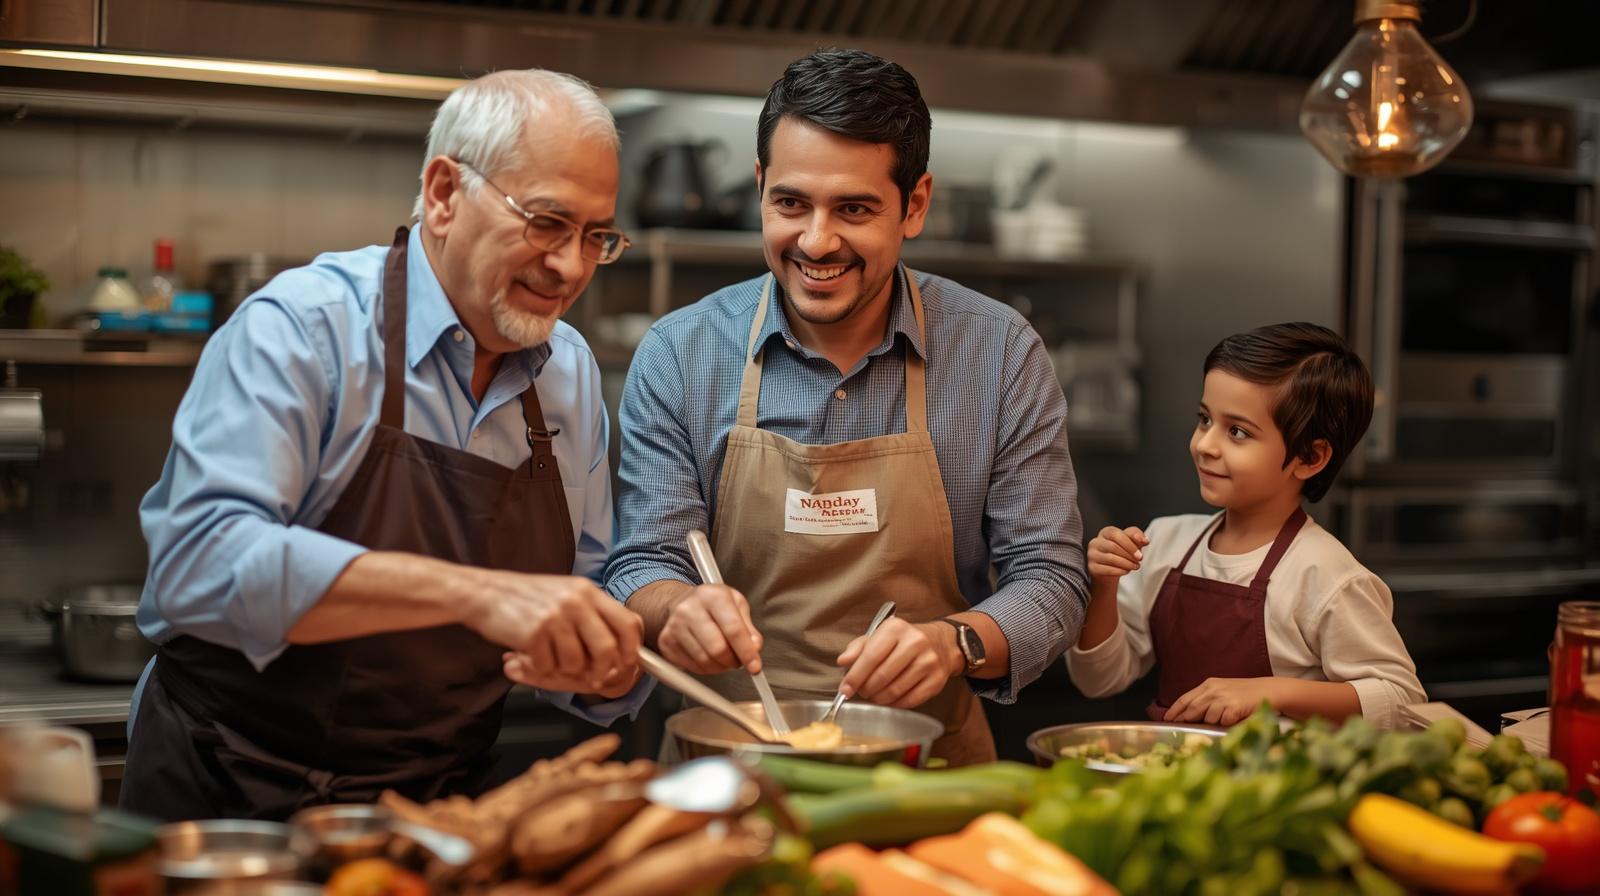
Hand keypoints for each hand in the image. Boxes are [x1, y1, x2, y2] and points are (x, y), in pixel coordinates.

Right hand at [464, 571, 642, 692]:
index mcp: (589, 591)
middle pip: (608, 649)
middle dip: (603, 671)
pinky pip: (548, 667)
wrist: (484, 593)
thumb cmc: (526, 599)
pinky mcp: (534, 632)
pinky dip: (538, 669)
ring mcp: (555, 616)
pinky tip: (528, 655)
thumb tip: (621, 652)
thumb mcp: (567, 595)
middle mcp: (576, 601)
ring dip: (562, 670)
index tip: (624, 664)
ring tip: (547, 657)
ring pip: (576, 663)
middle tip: (593, 679)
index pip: (629, 623)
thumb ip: (593, 616)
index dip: (631, 650)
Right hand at [656, 584, 763, 674]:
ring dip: (719, 667)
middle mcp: (690, 609)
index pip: (733, 630)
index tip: (755, 666)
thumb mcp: (737, 605)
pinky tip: (708, 657)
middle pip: (717, 649)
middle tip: (737, 659)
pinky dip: (704, 669)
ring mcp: (674, 626)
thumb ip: (749, 628)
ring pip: (704, 661)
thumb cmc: (712, 604)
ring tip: (723, 657)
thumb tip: (754, 647)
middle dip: (732, 661)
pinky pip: (691, 667)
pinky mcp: (666, 642)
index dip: (747, 652)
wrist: (682, 602)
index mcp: (712, 596)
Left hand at [835, 618, 961, 708]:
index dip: (855, 676)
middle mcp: (915, 642)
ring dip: (879, 699)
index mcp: (896, 628)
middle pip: (882, 676)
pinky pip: (910, 700)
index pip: (871, 656)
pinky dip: (895, 704)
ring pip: (895, 690)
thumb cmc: (903, 641)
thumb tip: (843, 661)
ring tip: (874, 696)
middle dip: (866, 689)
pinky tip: (889, 700)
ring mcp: (928, 661)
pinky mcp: (937, 680)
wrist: (940, 643)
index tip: (845, 689)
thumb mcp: (880, 635)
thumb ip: (859, 647)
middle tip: (861, 692)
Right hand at [1087, 525, 1147, 580]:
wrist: (1109, 569)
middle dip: (1129, 555)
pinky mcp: (1092, 567)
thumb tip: (1145, 540)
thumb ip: (1137, 537)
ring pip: (1110, 558)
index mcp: (1106, 532)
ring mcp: (1092, 555)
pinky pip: (1106, 569)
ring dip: (1126, 563)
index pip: (1116, 534)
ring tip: (1135, 566)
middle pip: (1113, 546)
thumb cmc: (1122, 551)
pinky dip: (1119, 571)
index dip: (1129, 544)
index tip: (1140, 555)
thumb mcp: (1131, 541)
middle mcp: (1095, 542)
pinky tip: (1126, 571)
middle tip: (1139, 561)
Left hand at [1164, 677, 1278, 726]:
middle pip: (1192, 708)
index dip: (1174, 710)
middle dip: (1185, 720)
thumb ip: (1206, 699)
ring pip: (1208, 718)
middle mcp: (1214, 690)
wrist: (1268, 690)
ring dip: (1210, 724)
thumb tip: (1187, 715)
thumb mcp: (1222, 690)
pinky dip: (1225, 724)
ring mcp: (1224, 698)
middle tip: (1181, 730)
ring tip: (1220, 722)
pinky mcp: (1234, 708)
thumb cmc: (1244, 693)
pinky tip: (1232, 721)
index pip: (1185, 698)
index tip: (1166, 720)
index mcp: (1209, 684)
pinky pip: (1223, 722)